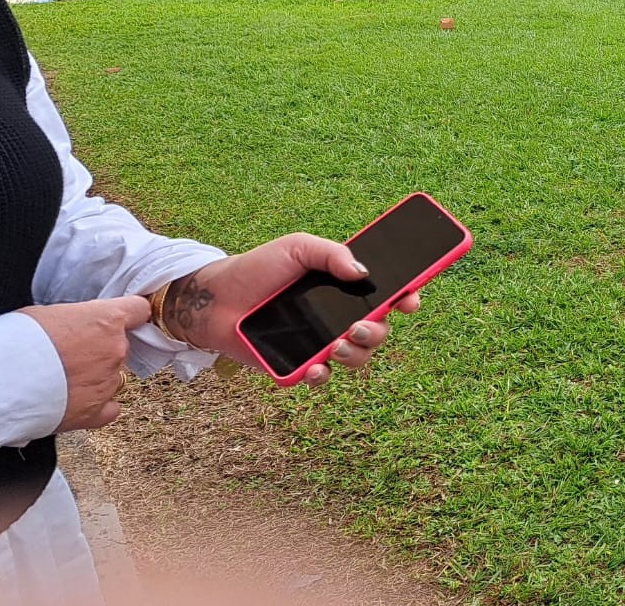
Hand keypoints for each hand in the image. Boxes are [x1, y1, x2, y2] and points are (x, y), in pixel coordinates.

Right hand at [20, 296, 150, 431]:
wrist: (3, 379)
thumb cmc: (20, 340)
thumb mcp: (52, 313)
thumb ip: (80, 319)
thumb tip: (80, 326)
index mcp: (108, 320)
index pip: (138, 310)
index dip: (131, 315)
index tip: (127, 320)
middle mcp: (115, 350)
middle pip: (120, 346)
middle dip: (100, 350)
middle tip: (71, 354)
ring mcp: (108, 382)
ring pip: (112, 376)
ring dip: (95, 377)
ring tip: (62, 379)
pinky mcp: (95, 410)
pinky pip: (110, 408)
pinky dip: (98, 406)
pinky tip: (80, 402)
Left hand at [166, 234, 421, 387]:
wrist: (214, 298)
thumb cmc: (258, 268)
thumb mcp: (297, 247)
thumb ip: (331, 253)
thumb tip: (363, 272)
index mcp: (344, 287)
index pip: (387, 294)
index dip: (407, 297)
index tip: (409, 300)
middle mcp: (338, 316)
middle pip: (378, 330)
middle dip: (377, 332)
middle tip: (358, 326)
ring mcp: (319, 342)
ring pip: (357, 358)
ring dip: (356, 355)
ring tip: (336, 346)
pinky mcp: (297, 364)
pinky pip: (322, 378)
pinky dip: (322, 376)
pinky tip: (314, 367)